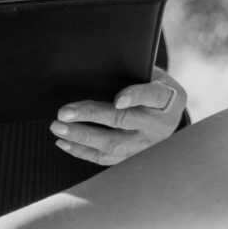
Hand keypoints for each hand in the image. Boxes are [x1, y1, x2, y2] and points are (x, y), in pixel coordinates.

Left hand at [49, 67, 186, 165]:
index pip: (152, 95)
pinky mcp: (130, 158)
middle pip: (122, 121)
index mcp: (166, 99)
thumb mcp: (155, 78)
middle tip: (64, 112)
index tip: (118, 99)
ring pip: (110, 144)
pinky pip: (104, 158)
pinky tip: (63, 141)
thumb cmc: (155, 92)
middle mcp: (156, 126)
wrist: (170, 120)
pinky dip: (81, 151)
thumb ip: (134, 76)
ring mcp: (143, 145)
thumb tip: (99, 71)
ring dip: (80, 136)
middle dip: (91, 116)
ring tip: (58, 127)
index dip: (135, 96)